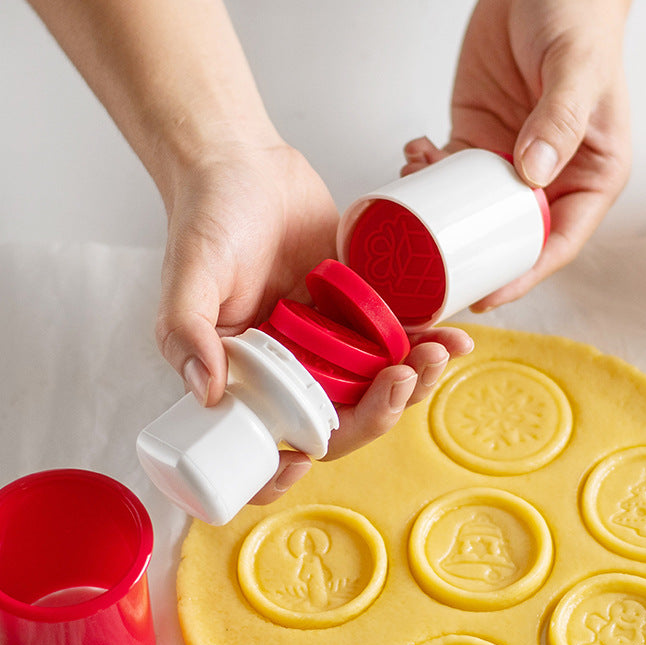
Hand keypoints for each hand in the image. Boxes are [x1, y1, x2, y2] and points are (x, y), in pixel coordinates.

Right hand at [155, 142, 473, 504]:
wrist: (246, 166)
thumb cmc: (207, 219)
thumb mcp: (188, 276)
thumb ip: (186, 333)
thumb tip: (207, 394)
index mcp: (247, 379)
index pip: (265, 445)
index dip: (283, 471)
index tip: (307, 459)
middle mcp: (291, 372)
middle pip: (341, 423)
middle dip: (379, 413)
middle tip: (402, 378)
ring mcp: (330, 345)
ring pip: (378, 388)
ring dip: (415, 383)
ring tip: (440, 352)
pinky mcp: (360, 313)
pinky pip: (398, 341)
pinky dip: (429, 344)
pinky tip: (453, 337)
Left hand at [403, 0, 631, 308]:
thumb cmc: (578, 16)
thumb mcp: (576, 67)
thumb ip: (560, 118)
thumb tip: (533, 176)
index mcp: (591, 175)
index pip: (559, 241)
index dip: (523, 275)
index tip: (488, 294)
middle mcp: (551, 178)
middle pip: (511, 239)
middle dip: (471, 256)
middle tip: (432, 264)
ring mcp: (511, 163)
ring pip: (473, 213)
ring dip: (440, 216)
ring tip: (416, 190)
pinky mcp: (478, 142)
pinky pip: (450, 177)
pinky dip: (428, 177)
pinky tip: (414, 160)